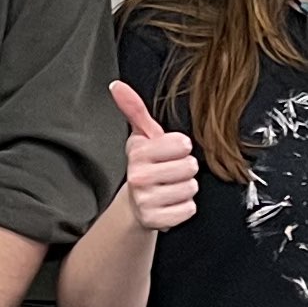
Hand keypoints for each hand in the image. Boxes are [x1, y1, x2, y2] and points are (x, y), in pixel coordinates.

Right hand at [108, 78, 198, 233]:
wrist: (134, 204)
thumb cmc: (145, 166)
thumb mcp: (142, 136)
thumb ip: (133, 109)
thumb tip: (116, 85)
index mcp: (138, 153)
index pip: (182, 144)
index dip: (180, 148)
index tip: (169, 153)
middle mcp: (139, 177)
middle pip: (190, 167)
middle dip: (184, 169)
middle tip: (170, 172)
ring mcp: (146, 201)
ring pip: (191, 188)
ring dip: (185, 188)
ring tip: (170, 187)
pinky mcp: (156, 221)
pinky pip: (189, 209)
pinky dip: (184, 207)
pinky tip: (170, 203)